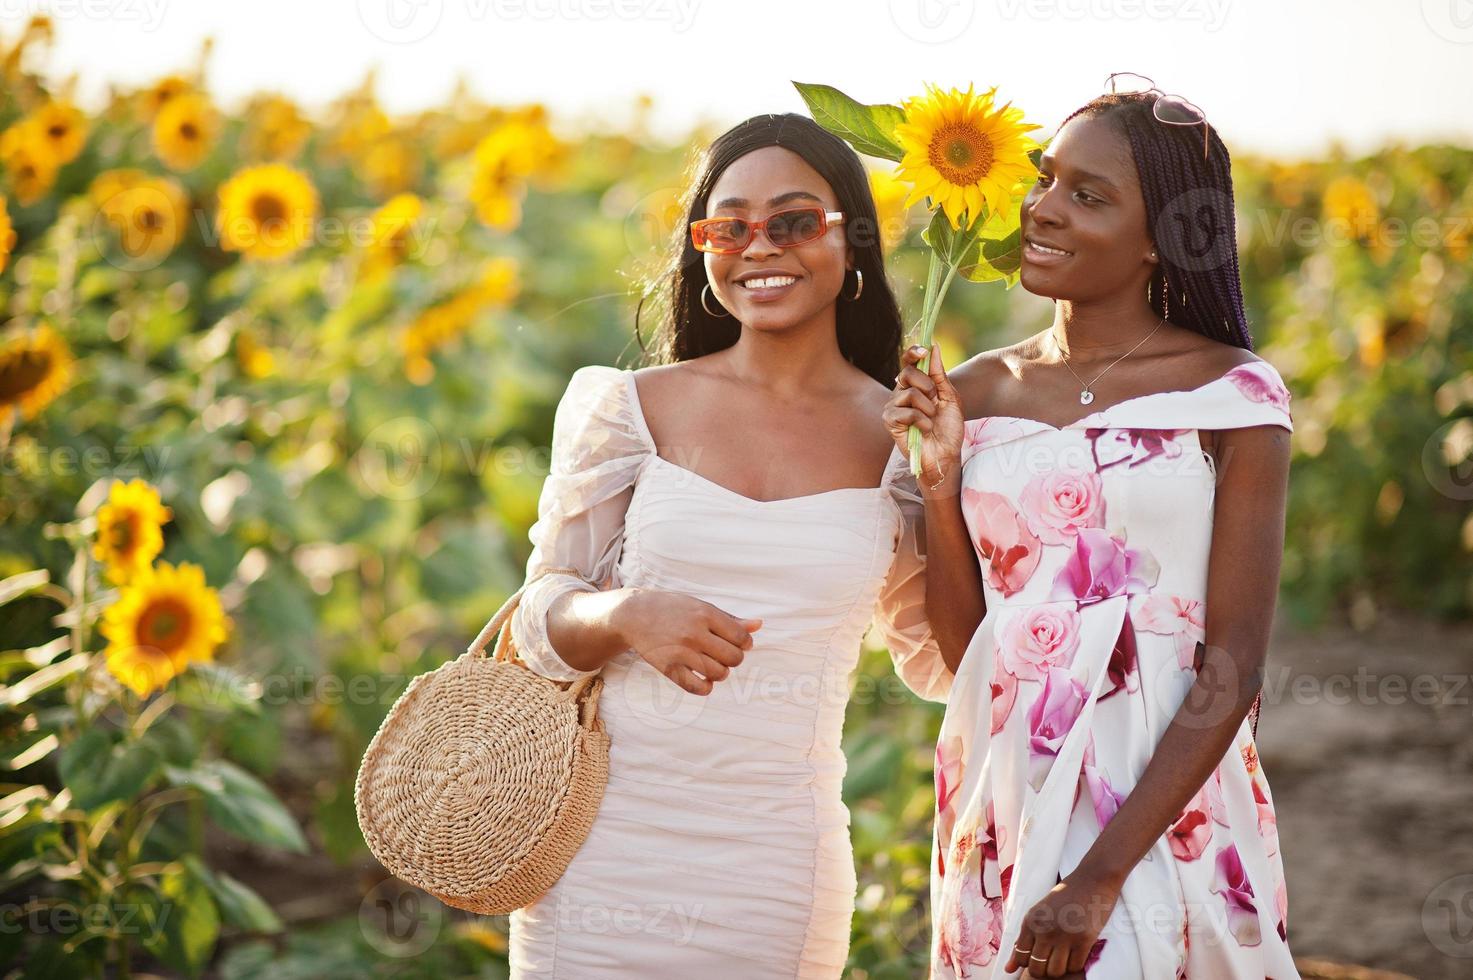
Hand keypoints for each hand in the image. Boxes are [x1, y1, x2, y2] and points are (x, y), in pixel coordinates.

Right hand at [611, 589, 761, 694]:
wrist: (633, 614)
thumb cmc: (672, 608)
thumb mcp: (701, 606)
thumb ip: (730, 619)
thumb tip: (759, 625)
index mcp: (705, 614)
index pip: (741, 637)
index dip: (745, 643)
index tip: (737, 643)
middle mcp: (694, 633)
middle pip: (733, 658)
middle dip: (733, 658)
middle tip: (723, 654)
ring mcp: (681, 652)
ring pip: (719, 673)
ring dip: (720, 672)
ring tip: (712, 664)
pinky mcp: (668, 668)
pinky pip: (697, 688)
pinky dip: (706, 687)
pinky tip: (702, 678)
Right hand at [884, 343, 964, 490]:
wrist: (946, 454)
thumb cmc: (949, 428)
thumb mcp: (950, 397)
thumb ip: (940, 374)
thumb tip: (933, 347)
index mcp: (915, 385)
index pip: (908, 362)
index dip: (913, 353)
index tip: (923, 351)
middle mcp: (901, 392)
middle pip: (907, 372)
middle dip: (927, 385)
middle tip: (935, 401)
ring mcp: (894, 406)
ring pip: (910, 393)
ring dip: (928, 408)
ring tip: (931, 420)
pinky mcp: (890, 421)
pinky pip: (906, 411)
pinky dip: (922, 421)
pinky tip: (925, 429)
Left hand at [1004, 867, 1121, 977]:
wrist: (1093, 879)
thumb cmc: (1066, 896)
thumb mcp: (1040, 912)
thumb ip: (1025, 940)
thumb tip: (1008, 969)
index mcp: (1030, 921)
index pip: (1021, 958)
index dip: (1029, 963)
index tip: (1039, 959)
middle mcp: (1044, 929)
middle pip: (1037, 969)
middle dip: (1044, 970)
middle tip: (1053, 961)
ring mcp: (1064, 935)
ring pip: (1055, 972)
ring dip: (1060, 969)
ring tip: (1065, 957)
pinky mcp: (1084, 939)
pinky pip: (1075, 966)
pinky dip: (1075, 965)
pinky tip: (1077, 953)